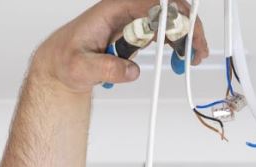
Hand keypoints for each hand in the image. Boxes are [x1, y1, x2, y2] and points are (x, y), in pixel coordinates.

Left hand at [28, 0, 210, 94]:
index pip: (152, 4)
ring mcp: (130, 23)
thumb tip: (132, 71)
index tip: (185, 34)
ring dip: (183, 37)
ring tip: (192, 58)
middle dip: (186, 27)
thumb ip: (105, 68)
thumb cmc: (65, 59)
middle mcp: (125, 12)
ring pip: (166, 22)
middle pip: (166, 11)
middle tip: (197, 51)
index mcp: (113, 10)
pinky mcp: (133, 34)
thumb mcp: (80, 67)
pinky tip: (178, 58)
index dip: (173, 16)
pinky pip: (159, 34)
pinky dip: (172, 45)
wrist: (59, 65)